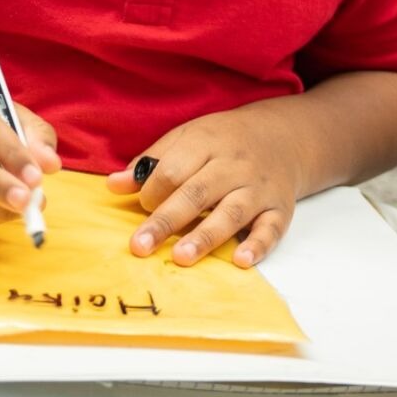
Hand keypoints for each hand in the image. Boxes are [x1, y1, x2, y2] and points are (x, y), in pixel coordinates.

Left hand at [106, 108, 302, 269]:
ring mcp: (258, 187)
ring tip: (182, 257)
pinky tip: (241, 260)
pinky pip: (270, 227)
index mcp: (206, 142)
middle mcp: (233, 165)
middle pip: (196, 193)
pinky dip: (258, 244)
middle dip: (166, 220)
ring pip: (231, 212)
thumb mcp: (188, 137)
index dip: (152, 191)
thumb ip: (152, 162)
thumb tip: (113, 185)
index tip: (141, 206)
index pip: (173, 170)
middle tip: (140, 246)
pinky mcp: (279, 207)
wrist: (284, 136)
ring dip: (206, 235)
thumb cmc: (225, 140)